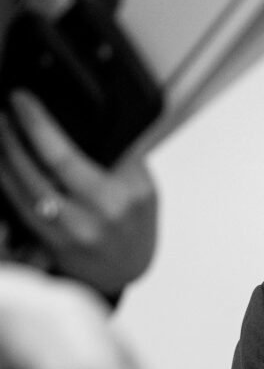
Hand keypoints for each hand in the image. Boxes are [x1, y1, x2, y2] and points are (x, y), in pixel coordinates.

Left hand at [0, 89, 156, 293]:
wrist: (129, 269)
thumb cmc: (135, 222)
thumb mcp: (143, 187)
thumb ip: (119, 158)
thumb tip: (83, 123)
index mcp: (116, 199)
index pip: (64, 155)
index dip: (35, 124)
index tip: (20, 99)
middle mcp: (89, 219)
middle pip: (33, 171)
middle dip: (10, 136)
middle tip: (0, 112)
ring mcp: (66, 235)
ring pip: (18, 190)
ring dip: (2, 157)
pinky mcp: (48, 245)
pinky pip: (16, 208)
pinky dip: (4, 182)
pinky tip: (1, 164)